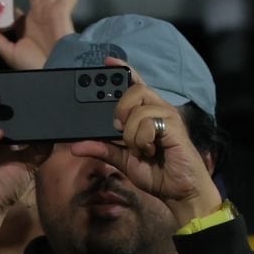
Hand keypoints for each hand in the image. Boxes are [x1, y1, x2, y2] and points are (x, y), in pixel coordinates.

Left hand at [66, 60, 221, 225]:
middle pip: (134, 90)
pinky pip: (149, 123)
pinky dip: (143, 140)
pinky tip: (151, 150)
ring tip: (140, 148)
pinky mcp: (175, 126)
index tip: (107, 62)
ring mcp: (168, 116)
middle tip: (120, 129)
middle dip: (120, 109)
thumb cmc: (156, 173)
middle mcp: (157, 110)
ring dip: (131, 133)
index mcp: (145, 115)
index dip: (123, 71)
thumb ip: (102, 149)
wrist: (179, 190)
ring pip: (138, 109)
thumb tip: (75, 146)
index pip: (135, 86)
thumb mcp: (122, 161)